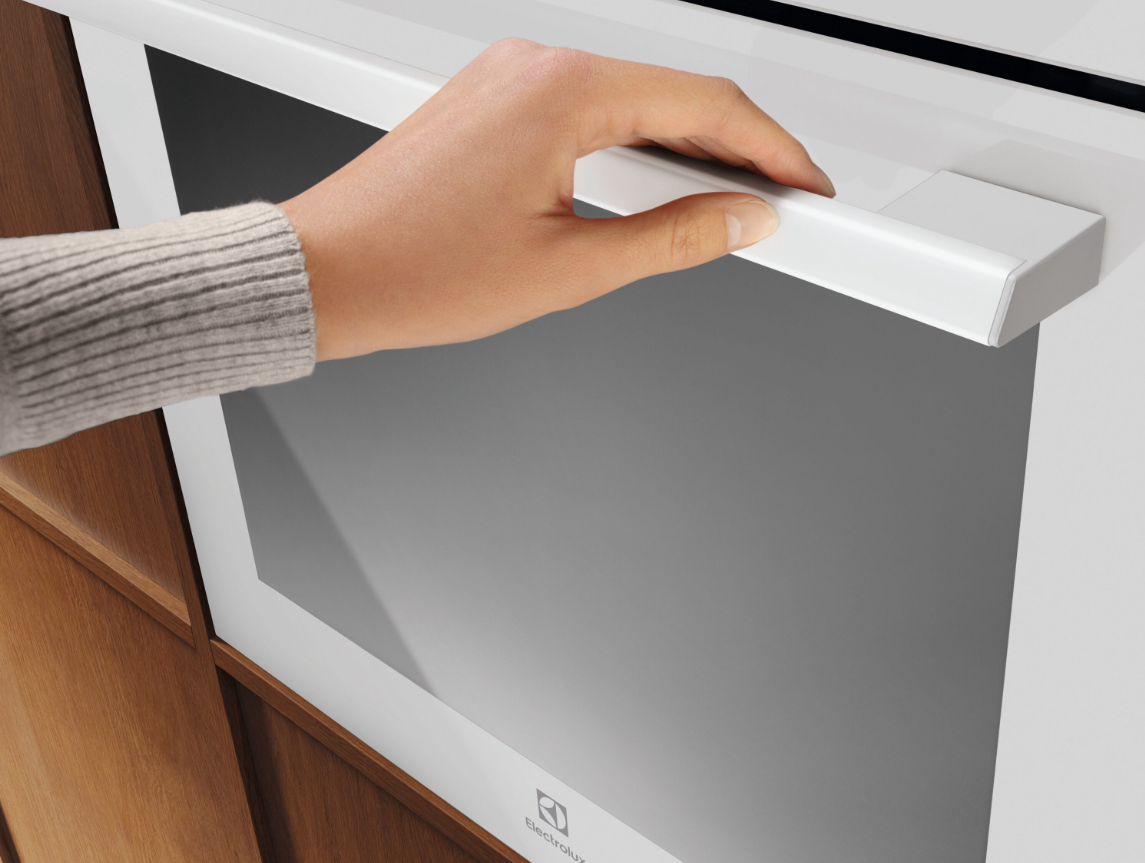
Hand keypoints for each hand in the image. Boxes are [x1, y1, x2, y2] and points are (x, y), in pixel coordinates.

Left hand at [279, 39, 833, 359]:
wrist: (328, 273)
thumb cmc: (416, 271)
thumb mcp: (569, 271)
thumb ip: (673, 240)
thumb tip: (741, 221)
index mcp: (563, 93)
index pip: (706, 105)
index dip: (773, 150)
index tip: (803, 186)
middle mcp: (535, 66)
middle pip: (673, 93)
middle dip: (737, 147)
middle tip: (777, 200)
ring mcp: (509, 76)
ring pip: (631, 98)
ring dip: (684, 146)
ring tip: (725, 201)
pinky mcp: (492, 98)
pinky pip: (586, 106)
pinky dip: (631, 141)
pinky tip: (652, 181)